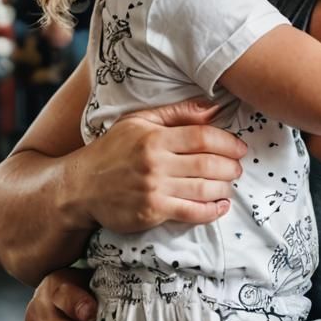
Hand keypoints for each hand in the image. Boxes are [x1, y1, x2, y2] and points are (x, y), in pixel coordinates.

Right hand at [65, 98, 247, 234]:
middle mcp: (155, 163)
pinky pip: (190, 212)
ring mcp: (153, 189)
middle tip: (238, 168)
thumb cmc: (113, 150)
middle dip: (231, 167)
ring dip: (224, 188)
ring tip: (229, 185)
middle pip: (208, 164)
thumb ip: (176, 113)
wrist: (80, 186)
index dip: (227, 142)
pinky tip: (221, 207)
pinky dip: (211, 212)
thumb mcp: (139, 121)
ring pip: (203, 189)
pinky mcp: (151, 212)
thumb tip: (214, 108)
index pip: (203, 137)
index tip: (239, 147)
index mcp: (154, 137)